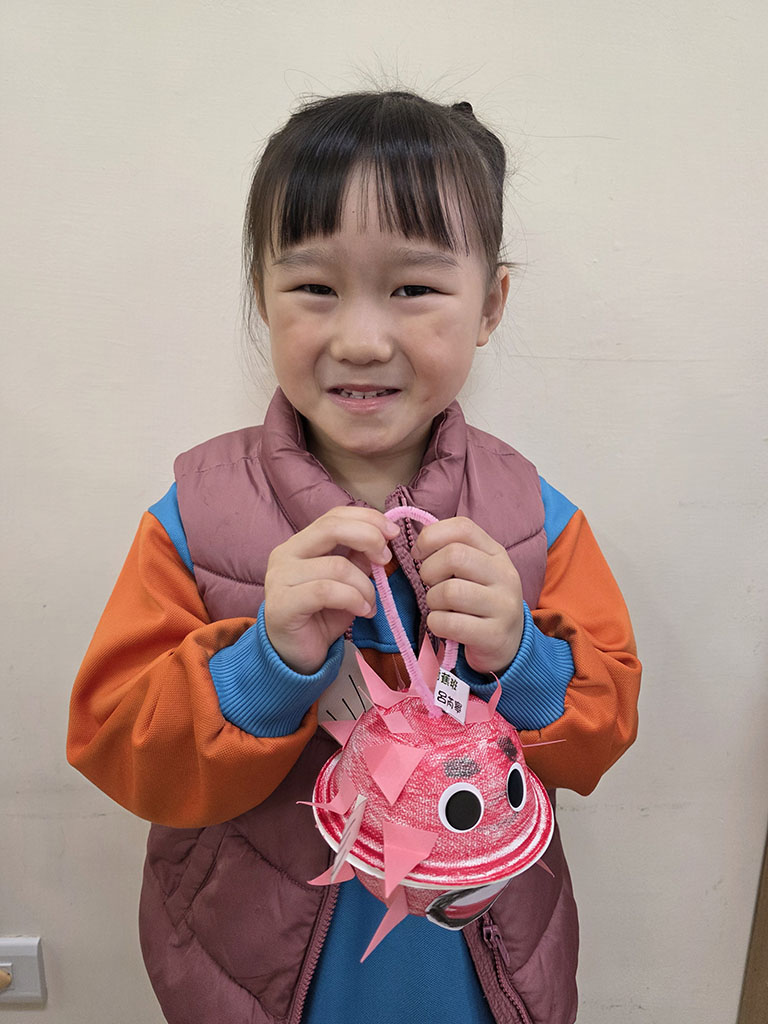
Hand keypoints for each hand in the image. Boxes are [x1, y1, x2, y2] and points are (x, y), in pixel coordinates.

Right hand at [264, 507, 398, 674]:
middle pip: (331, 528)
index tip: (393, 533)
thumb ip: (359, 558)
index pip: (334, 516)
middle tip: (386, 559)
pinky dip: (353, 599)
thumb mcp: (347, 581)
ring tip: (371, 603)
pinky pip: (326, 591)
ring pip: (336, 566)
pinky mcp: (282, 604)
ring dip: (365, 585)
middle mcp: (285, 554)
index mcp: (300, 543)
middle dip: (368, 538)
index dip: (367, 518)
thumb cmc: (322, 616)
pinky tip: (363, 611)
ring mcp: (280, 578)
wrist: (296, 656)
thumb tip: (384, 537)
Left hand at [411, 517, 523, 676]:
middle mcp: (505, 575)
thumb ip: (451, 551)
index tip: (419, 554)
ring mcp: (503, 605)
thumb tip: (419, 540)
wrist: (510, 644)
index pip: (463, 528)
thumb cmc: (480, 602)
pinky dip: (436, 623)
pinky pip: (450, 623)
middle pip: (454, 556)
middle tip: (429, 585)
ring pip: (450, 591)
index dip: (431, 537)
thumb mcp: (474, 571)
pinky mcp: (494, 635)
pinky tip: (443, 625)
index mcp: (496, 553)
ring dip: (432, 601)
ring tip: (438, 607)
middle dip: (429, 571)